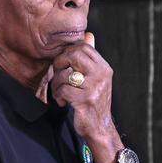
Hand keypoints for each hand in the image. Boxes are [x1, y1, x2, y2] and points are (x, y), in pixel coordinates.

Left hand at [50, 32, 115, 146]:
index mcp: (104, 68)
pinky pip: (63, 90)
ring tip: (61, 93)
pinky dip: (58, 96)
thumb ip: (90, 57)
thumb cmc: (94, 101)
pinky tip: (62, 102)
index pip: (83, 47)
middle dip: (60, 63)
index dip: (67, 53)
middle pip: (74, 55)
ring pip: (65, 74)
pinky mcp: (86, 100)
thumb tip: (88, 34)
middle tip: (58, 75)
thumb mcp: (95, 78)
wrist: (99, 127)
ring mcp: (94, 88)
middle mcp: (102, 75)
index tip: (64, 64)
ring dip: (57, 85)